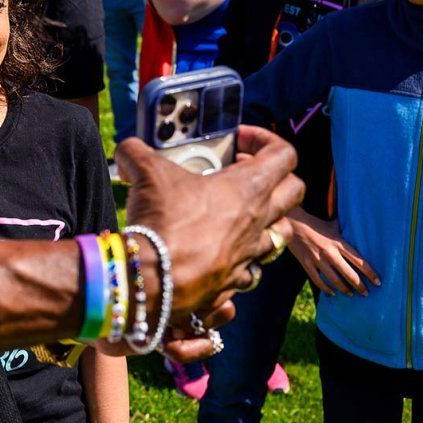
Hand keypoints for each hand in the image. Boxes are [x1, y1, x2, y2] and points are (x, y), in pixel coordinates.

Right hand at [115, 125, 302, 318]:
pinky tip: (216, 254)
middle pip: (294, 192)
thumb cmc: (162, 221)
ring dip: (264, 222)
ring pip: (280, 236)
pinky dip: (238, 262)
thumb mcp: (145, 171)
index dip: (265, 140)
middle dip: (276, 178)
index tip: (239, 140)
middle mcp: (257, 222)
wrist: (155, 279)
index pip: (284, 154)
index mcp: (247, 188)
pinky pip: (250, 272)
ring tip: (236, 216)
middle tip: (243, 173)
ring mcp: (249, 255)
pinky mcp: (233, 283)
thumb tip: (127, 151)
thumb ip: (136, 152)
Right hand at [287, 207, 379, 295]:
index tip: (378, 282)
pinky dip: (325, 288)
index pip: (359, 261)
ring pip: (334, 280)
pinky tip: (332, 293)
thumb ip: (345, 229)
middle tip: (366, 293)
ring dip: (344, 289)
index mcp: (338, 243)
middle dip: (359, 286)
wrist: (291, 223)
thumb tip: (359, 226)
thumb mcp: (332, 225)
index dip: (370, 273)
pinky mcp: (306, 263)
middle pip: (349, 274)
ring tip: (351, 294)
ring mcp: (317, 259)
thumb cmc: (314, 224)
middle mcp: (329, 253)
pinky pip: (317, 280)